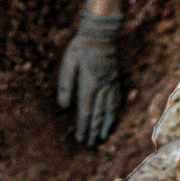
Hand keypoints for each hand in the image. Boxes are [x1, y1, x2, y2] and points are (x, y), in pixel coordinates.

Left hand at [57, 11, 121, 147]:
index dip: (83, 128)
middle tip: (90, 146)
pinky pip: (117, 101)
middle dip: (94, 132)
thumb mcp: (67, 64)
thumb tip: (64, 107)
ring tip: (102, 138)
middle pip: (98, 115)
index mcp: (90, 84)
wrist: (100, 34)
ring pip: (110, 110)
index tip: (81, 140)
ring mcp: (111, 84)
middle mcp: (103, 87)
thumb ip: (65, 85)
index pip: (86, 112)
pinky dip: (114, 113)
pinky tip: (112, 120)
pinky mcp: (115, 80)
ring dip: (105, 126)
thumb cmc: (80, 48)